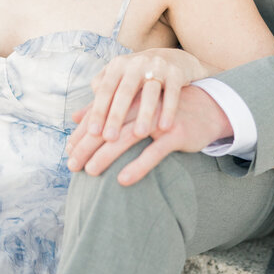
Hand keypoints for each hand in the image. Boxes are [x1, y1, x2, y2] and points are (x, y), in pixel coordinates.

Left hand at [67, 83, 231, 185]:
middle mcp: (141, 101)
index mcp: (129, 93)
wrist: (206, 107)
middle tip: (72, 165)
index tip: (68, 150)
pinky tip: (123, 179)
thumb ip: (104, 107)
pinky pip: (155, 151)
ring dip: (108, 154)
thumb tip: (75, 116)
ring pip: (128, 135)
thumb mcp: (133, 103)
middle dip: (88, 145)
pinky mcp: (176, 132)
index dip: (83, 132)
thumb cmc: (161, 107)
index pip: (101, 113)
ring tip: (91, 171)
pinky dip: (139, 165)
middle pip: (109, 124)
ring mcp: (159, 116)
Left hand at [72, 48, 209, 155]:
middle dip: (116, 114)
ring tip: (139, 134)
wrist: (173, 59)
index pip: (105, 90)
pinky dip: (168, 109)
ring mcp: (158, 67)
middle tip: (109, 138)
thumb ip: (99, 100)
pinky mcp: (177, 73)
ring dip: (144, 113)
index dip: (98, 110)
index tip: (92, 133)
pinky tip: (164, 127)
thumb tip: (73, 118)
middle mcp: (136, 64)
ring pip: (150, 92)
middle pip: (125, 91)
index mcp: (118, 66)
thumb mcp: (118, 83)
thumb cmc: (138, 78)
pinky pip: (172, 92)